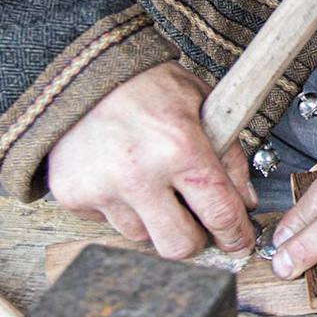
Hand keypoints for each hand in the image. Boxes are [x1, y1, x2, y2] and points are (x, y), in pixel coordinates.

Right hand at [47, 61, 258, 257]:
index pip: (220, 213)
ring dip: (152, 218)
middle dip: (193, 238)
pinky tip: (119, 175)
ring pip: (140, 236)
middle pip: (178, 246)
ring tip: (149, 180)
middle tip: (195, 221)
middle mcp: (140, 174)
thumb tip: (243, 202)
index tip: (238, 241)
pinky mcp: (73, 195)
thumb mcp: (203, 105)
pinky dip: (118, 207)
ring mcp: (102, 188)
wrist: (84, 70)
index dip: (236, 235)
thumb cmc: (148, 84)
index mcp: (180, 147)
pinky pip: (106, 222)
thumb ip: (229, 155)